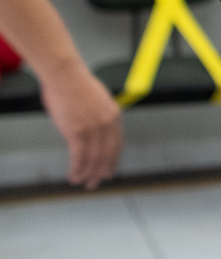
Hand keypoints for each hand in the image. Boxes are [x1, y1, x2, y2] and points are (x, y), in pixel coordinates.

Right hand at [39, 63, 121, 189]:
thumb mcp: (98, 100)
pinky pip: (79, 157)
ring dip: (86, 174)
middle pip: (107, 155)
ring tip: (80, 182)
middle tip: (94, 183)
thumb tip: (96, 130)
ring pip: (93, 159)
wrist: (66, 75)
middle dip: (100, 172)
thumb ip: (100, 116)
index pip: (117, 145)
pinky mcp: (77, 131)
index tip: (108, 171)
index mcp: (115, 116)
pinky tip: (72, 175)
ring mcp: (93, 128)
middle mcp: (107, 124)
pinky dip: (76, 169)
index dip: (112, 161)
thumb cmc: (77, 85)